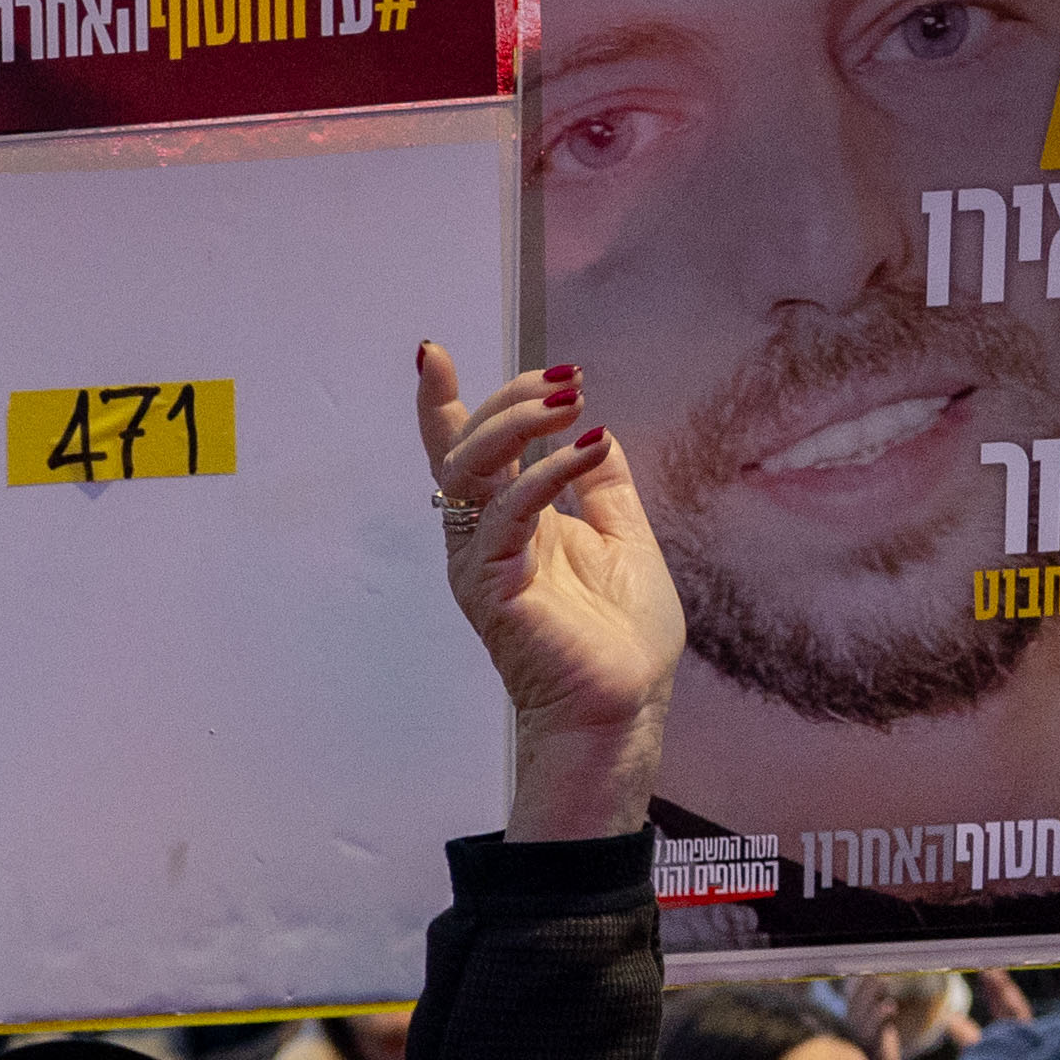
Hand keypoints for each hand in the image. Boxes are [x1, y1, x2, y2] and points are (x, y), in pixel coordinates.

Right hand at [414, 341, 681, 827]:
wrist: (622, 709)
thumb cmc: (621, 642)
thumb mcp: (626, 540)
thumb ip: (604, 488)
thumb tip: (595, 433)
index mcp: (510, 525)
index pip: (465, 452)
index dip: (443, 400)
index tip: (434, 349)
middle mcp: (484, 538)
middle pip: (463, 446)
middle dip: (507, 397)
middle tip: (568, 378)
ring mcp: (483, 562)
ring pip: (469, 469)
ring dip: (518, 421)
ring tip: (573, 399)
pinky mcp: (494, 586)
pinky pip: (507, 512)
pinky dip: (548, 470)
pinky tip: (590, 446)